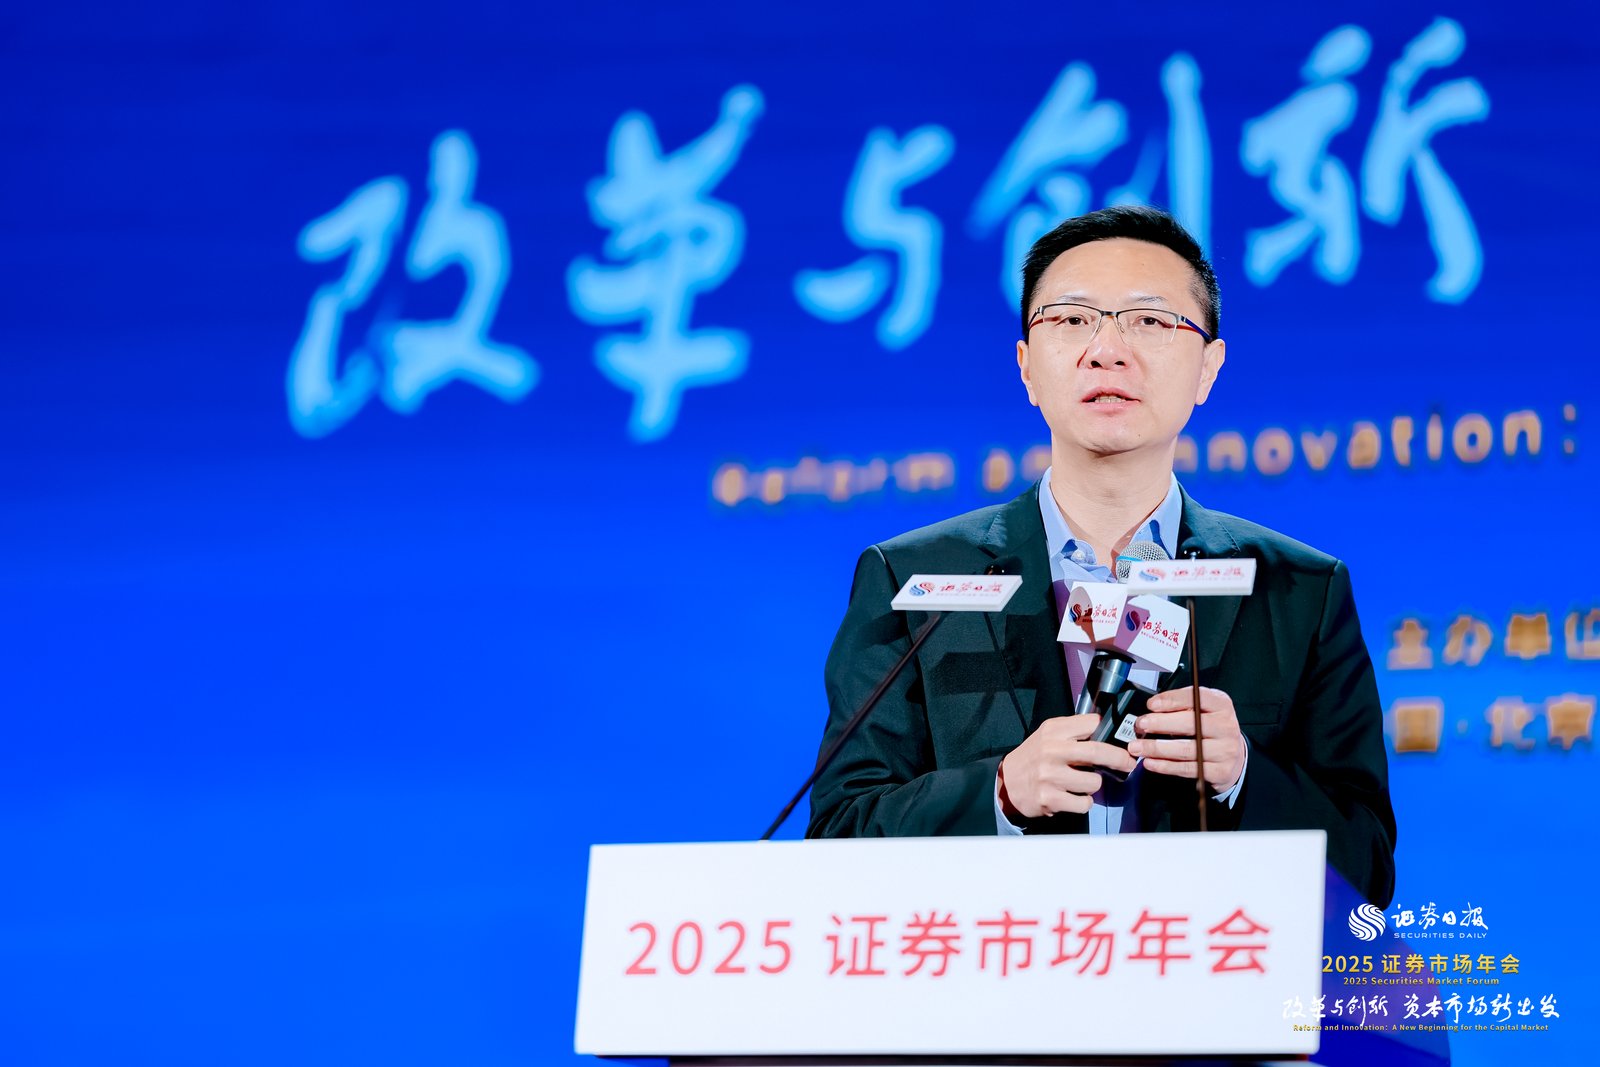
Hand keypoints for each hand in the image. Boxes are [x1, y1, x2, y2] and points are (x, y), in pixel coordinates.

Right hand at [999, 715, 1136, 817]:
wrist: (1007, 782)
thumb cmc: (1035, 757)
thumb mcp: (1049, 734)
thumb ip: (1074, 731)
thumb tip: (1109, 732)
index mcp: (1054, 730)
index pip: (1092, 724)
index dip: (1111, 732)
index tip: (1123, 740)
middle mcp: (1051, 750)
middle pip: (1098, 751)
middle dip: (1120, 758)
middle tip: (1128, 763)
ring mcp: (1050, 776)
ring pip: (1094, 782)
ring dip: (1094, 785)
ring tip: (1082, 783)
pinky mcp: (1050, 798)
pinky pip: (1084, 803)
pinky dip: (1084, 802)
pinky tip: (1073, 797)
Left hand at [1128, 686, 1245, 793]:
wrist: (1233, 755)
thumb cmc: (1211, 729)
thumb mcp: (1203, 709)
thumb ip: (1182, 705)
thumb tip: (1153, 708)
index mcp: (1221, 705)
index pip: (1197, 697)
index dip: (1172, 700)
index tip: (1152, 704)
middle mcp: (1226, 727)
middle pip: (1191, 724)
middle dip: (1160, 723)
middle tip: (1140, 724)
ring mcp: (1225, 751)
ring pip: (1186, 749)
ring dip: (1157, 748)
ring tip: (1137, 747)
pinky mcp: (1220, 771)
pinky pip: (1188, 769)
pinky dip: (1165, 766)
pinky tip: (1150, 762)